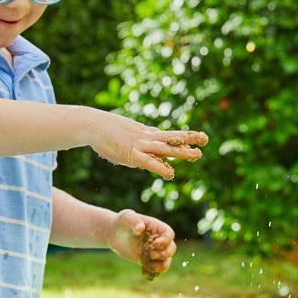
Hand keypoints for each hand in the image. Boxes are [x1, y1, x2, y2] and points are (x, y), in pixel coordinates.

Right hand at [88, 113, 206, 180]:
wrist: (92, 125)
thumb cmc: (105, 132)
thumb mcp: (125, 137)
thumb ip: (135, 147)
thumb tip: (141, 157)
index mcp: (145, 133)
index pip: (167, 135)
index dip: (182, 137)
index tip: (197, 136)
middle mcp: (146, 137)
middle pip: (172, 137)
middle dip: (189, 138)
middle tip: (206, 138)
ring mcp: (140, 145)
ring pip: (165, 148)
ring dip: (182, 152)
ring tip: (197, 154)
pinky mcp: (131, 154)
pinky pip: (148, 162)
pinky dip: (160, 167)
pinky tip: (171, 173)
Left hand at [105, 210, 176, 278]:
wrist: (113, 233)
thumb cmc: (121, 221)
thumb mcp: (126, 217)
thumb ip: (133, 220)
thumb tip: (140, 228)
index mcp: (157, 228)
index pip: (169, 235)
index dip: (166, 241)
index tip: (154, 245)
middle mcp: (158, 240)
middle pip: (171, 249)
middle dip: (164, 255)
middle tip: (151, 255)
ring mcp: (153, 251)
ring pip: (165, 261)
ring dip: (160, 267)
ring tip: (148, 267)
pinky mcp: (146, 260)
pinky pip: (154, 269)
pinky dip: (152, 273)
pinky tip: (144, 273)